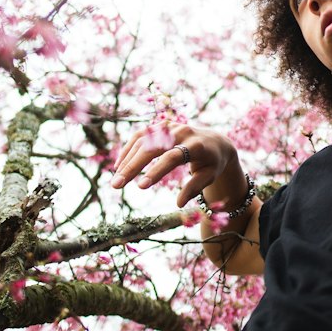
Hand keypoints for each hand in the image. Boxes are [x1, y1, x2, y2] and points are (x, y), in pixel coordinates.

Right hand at [111, 122, 239, 209]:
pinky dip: (128, 150)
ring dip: (127, 160)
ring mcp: (169, 127)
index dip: (156, 170)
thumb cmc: (212, 162)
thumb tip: (179, 203)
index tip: (140, 187)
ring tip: (116, 180)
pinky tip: (119, 165)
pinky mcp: (160, 127)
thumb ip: (195, 187)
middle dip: (132, 167)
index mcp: (196, 144)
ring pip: (142, 141)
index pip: (172, 157)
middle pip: (152, 148)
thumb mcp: (210, 176)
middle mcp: (181, 132)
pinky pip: (140, 136)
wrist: (215, 140)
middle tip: (116, 185)